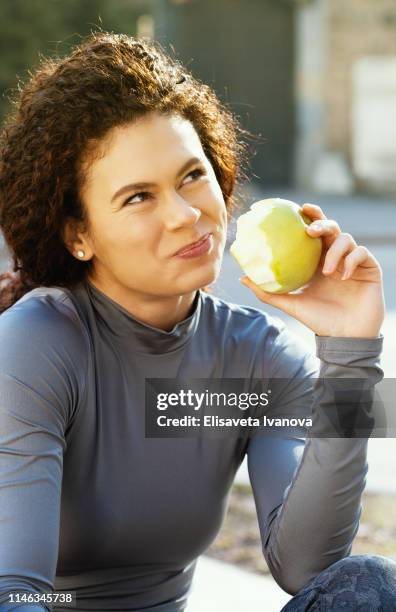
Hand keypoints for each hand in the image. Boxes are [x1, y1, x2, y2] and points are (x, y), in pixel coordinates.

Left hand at [239, 203, 384, 337]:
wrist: (345, 338)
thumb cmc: (319, 321)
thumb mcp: (290, 304)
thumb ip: (267, 292)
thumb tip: (242, 278)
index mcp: (317, 261)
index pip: (314, 233)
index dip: (310, 216)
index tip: (299, 208)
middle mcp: (335, 258)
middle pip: (331, 228)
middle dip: (322, 222)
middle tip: (310, 229)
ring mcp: (353, 262)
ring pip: (347, 238)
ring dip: (335, 251)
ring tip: (326, 270)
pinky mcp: (370, 268)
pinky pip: (362, 253)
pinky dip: (351, 261)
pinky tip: (344, 276)